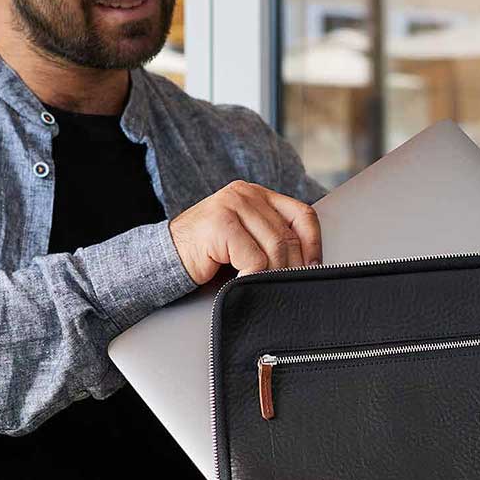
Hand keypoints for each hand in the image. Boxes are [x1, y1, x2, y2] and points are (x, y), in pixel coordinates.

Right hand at [168, 180, 321, 284]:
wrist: (165, 257)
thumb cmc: (206, 252)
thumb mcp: (245, 238)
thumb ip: (270, 237)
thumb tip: (308, 262)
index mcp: (257, 194)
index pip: (302, 214)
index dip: (313, 243)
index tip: (314, 268)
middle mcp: (246, 193)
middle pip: (288, 235)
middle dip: (291, 267)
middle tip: (285, 286)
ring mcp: (232, 205)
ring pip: (274, 248)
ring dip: (272, 274)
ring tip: (263, 286)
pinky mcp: (221, 224)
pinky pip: (254, 260)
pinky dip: (253, 278)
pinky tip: (242, 283)